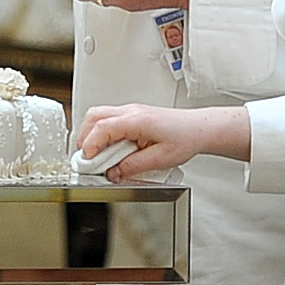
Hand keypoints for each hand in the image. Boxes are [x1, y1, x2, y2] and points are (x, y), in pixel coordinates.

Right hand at [73, 103, 247, 180]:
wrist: (199, 128)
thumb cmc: (186, 137)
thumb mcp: (160, 159)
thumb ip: (133, 166)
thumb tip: (113, 173)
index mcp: (137, 120)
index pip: (102, 128)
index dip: (90, 146)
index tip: (87, 161)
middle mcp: (131, 112)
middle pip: (94, 117)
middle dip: (84, 138)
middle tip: (87, 159)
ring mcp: (131, 111)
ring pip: (99, 116)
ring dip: (92, 135)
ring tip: (99, 156)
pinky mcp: (133, 116)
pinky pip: (109, 121)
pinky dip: (103, 135)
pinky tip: (113, 150)